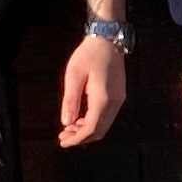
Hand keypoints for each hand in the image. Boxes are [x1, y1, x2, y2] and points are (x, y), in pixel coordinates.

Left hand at [60, 33, 127, 148]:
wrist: (108, 38)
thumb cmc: (88, 55)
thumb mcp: (73, 76)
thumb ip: (70, 101)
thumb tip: (66, 123)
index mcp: (103, 99)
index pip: (91, 128)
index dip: (77, 139)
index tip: (63, 142)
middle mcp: (115, 102)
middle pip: (100, 130)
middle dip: (81, 137)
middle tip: (63, 137)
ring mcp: (119, 99)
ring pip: (104, 125)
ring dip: (87, 130)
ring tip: (69, 128)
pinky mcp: (119, 95)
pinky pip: (107, 116)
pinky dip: (94, 122)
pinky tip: (81, 118)